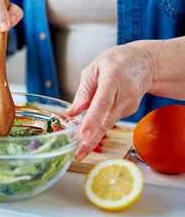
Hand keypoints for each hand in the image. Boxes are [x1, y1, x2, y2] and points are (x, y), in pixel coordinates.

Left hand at [66, 44, 154, 159]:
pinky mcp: (128, 112)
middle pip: (106, 120)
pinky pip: (109, 121)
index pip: (102, 102)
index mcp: (112, 79)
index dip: (92, 119)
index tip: (83, 133)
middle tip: (78, 154)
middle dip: (91, 139)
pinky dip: (98, 127)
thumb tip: (72, 112)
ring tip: (78, 151)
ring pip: (107, 124)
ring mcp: (129, 106)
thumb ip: (83, 92)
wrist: (144, 63)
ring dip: (93, 138)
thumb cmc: (115, 62)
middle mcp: (124, 95)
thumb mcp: (93, 69)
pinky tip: (88, 132)